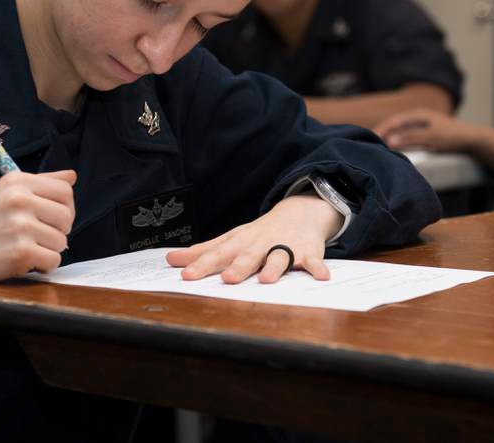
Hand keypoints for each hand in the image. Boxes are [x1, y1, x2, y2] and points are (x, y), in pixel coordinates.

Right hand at [0, 170, 75, 298]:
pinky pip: (53, 261)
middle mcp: (20, 199)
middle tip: (37, 238)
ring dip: (48, 251)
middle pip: (67, 217)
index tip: (52, 220)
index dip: (65, 209)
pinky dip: (42, 266)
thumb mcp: (4, 192)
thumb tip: (72, 176)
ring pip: (62, 242)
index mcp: (17, 181)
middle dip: (57, 232)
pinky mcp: (21, 252)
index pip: (65, 191)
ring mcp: (20, 226)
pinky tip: (24, 262)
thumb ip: (40, 183)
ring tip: (26, 249)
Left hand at [165, 195, 341, 283]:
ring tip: (267, 280)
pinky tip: (321, 276)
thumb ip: (203, 252)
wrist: (299, 213)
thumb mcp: (231, 240)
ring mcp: (285, 246)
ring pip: (279, 257)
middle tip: (227, 279)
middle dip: (238, 267)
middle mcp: (261, 244)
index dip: (202, 265)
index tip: (187, 276)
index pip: (218, 254)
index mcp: (240, 242)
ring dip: (274, 267)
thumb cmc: (259, 234)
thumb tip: (171, 259)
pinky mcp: (308, 251)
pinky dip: (318, 267)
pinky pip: (314, 260)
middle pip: (248, 255)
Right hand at [374, 109, 493, 167]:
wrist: (472, 139)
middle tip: (369, 143)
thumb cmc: (453, 136)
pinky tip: (393, 146)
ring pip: (399, 129)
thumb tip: (390, 141)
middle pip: (394, 124)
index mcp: (417, 114)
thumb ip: (410, 138)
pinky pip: (405, 134)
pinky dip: (397, 140)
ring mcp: (420, 124)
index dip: (381, 130)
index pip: (393, 121)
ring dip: (389, 137)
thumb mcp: (431, 138)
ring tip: (378, 146)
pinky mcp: (423, 132)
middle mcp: (417, 117)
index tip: (370, 139)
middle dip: (382, 133)